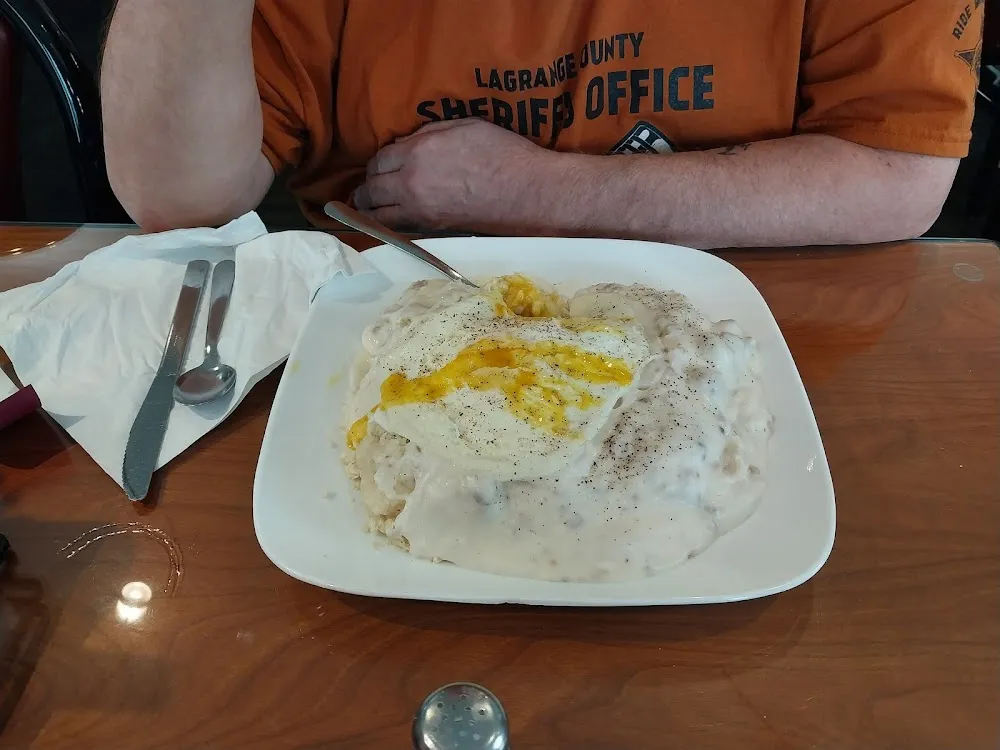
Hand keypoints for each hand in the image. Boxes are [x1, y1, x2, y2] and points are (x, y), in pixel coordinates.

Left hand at [353, 119, 554, 232]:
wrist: (526, 191)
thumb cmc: (501, 152)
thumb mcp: (464, 126)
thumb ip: (429, 133)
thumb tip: (409, 143)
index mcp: (417, 153)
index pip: (380, 159)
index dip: (379, 161)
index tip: (383, 163)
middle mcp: (410, 184)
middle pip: (372, 187)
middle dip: (368, 185)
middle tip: (369, 186)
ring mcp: (419, 210)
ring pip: (378, 213)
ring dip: (370, 208)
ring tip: (368, 206)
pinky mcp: (432, 228)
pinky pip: (397, 227)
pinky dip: (387, 222)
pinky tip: (387, 219)